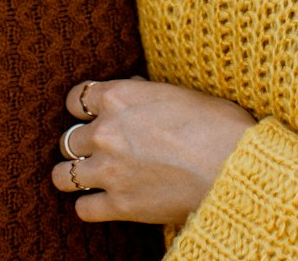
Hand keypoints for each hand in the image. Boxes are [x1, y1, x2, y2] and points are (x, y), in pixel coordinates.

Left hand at [50, 78, 255, 224]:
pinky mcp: (119, 205)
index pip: (76, 99)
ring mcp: (109, 170)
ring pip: (62, 175)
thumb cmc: (218, 125)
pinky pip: (83, 209)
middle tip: (100, 150)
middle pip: (68, 139)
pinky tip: (103, 202)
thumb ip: (147, 92)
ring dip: (74, 175)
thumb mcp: (180, 93)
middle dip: (82, 144)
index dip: (83, 108)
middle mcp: (105, 132)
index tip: (92, 116)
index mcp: (119, 97)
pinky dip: (90, 206)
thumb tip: (133, 87)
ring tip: (88, 177)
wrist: (235, 166)